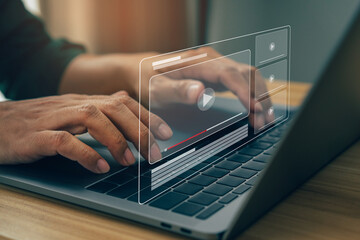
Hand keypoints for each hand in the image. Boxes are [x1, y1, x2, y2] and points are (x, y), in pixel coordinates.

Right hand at [0, 92, 171, 172]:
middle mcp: (72, 106)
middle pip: (114, 108)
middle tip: (154, 154)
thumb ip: (97, 115)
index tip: (165, 133)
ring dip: (116, 141)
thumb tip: (126, 119)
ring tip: (129, 162)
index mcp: (82, 102)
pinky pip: (64, 142)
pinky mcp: (36, 136)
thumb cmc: (35, 122)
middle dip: (140, 130)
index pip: (122, 102)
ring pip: (93, 119)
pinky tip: (99, 167)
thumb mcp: (70, 115)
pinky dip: (86, 154)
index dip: (147, 116)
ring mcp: (53, 119)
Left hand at [59, 48, 273, 129]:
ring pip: (249, 77)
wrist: (141, 71)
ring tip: (265, 120)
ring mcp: (217, 66)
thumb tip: (200, 92)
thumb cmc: (147, 79)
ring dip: (260, 97)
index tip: (257, 112)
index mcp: (200, 62)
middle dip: (260, 97)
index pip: (232, 75)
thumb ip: (177, 90)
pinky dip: (252, 96)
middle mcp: (212, 60)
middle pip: (247, 74)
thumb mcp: (156, 88)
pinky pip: (242, 82)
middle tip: (265, 123)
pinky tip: (255, 111)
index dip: (247, 93)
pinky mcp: (217, 74)